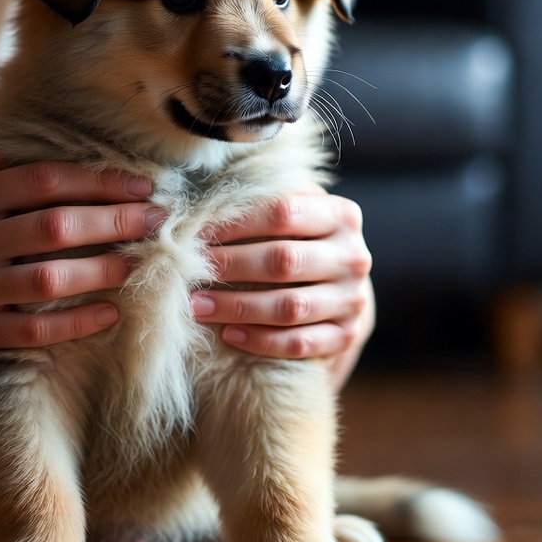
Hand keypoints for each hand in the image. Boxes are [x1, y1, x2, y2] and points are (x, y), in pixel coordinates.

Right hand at [0, 152, 163, 375]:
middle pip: (54, 225)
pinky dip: (76, 322)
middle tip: (156, 220)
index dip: (96, 180)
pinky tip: (109, 314)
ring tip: (137, 263)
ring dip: (101, 270)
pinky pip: (33, 329)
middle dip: (114, 221)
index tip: (139, 185)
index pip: (40, 180)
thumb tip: (44, 144)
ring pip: (48, 278)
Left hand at [191, 190, 373, 387]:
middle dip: (228, 266)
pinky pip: (301, 343)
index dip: (234, 222)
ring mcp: (354, 299)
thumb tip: (192, 198)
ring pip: (290, 306)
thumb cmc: (300, 242)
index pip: (283, 212)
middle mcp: (355, 255)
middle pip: (283, 261)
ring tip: (196, 305)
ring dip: (236, 307)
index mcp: (342, 215)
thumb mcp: (294, 213)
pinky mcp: (347, 335)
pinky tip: (229, 335)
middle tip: (185, 271)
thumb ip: (261, 200)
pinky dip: (262, 340)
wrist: (344, 288)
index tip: (194, 231)